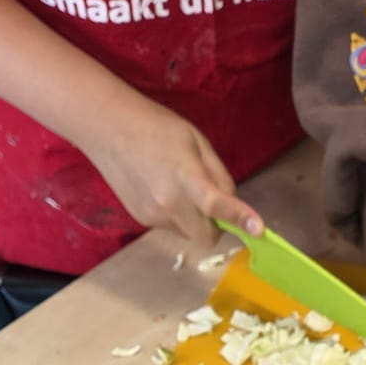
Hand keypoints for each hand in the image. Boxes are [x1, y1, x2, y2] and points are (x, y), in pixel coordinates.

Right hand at [81, 90, 262, 244]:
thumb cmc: (156, 127)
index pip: (216, 205)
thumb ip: (218, 174)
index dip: (239, 218)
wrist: (107, 127)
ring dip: (195, 220)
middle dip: (216, 227)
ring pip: (189, 234)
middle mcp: (168, 203)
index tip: (258, 230)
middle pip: (206, 237)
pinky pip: (171, 228)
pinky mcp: (141, 219)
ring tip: (180, 186)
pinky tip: (162, 189)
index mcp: (184, 177)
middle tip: (213, 203)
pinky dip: (177, 216)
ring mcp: (153, 215)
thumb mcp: (196, 141)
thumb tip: (233, 203)